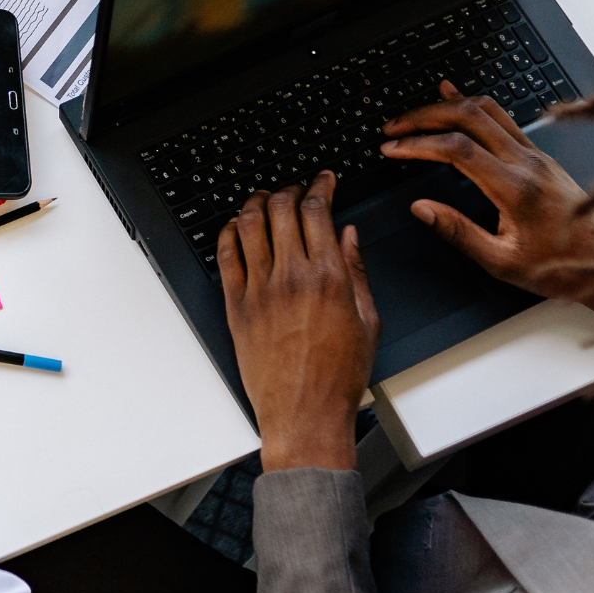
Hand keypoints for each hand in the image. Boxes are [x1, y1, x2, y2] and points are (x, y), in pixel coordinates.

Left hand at [218, 175, 378, 471]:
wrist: (305, 413)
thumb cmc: (338, 376)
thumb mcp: (367, 320)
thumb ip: (357, 271)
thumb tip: (348, 235)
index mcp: (328, 278)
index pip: (317, 210)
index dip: (319, 185)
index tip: (323, 179)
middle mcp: (291, 278)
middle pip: (281, 208)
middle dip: (290, 188)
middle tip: (295, 187)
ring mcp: (259, 290)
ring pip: (249, 224)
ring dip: (256, 202)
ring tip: (264, 199)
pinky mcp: (236, 306)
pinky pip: (226, 256)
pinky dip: (229, 232)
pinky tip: (236, 226)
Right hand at [381, 83, 593, 338]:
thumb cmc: (560, 267)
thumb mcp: (502, 262)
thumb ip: (458, 233)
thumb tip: (421, 209)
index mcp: (516, 188)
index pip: (457, 149)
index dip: (418, 144)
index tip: (392, 149)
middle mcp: (528, 163)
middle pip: (469, 117)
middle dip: (424, 116)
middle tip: (394, 127)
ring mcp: (537, 155)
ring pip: (488, 110)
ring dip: (447, 106)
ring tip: (416, 113)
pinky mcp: (541, 157)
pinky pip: (503, 118)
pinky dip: (474, 106)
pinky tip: (458, 98)